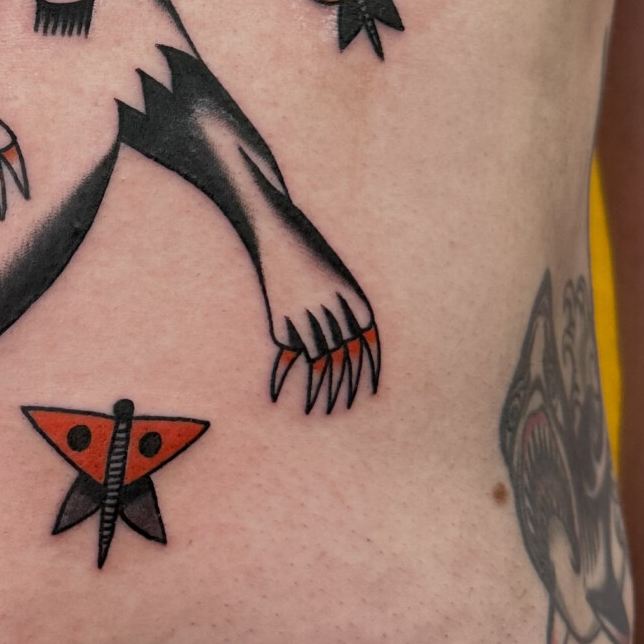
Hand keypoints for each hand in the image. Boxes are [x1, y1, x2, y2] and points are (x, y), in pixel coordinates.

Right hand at [259, 242, 377, 410]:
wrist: (274, 232)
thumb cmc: (309, 256)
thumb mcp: (335, 280)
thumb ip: (346, 313)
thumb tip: (355, 348)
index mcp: (354, 300)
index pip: (368, 345)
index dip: (369, 372)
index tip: (367, 395)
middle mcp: (334, 311)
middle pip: (344, 359)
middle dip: (342, 388)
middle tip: (338, 411)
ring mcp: (307, 316)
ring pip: (317, 362)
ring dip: (315, 391)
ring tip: (314, 411)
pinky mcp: (281, 318)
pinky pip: (284, 355)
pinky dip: (279, 377)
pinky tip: (276, 397)